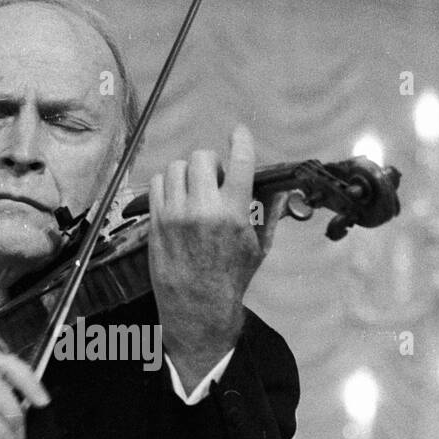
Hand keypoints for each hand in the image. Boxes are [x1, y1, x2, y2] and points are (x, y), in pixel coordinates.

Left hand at [148, 124, 285, 390]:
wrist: (197, 307)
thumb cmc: (231, 278)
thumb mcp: (258, 247)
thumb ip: (269, 214)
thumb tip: (281, 191)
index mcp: (233, 212)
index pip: (239, 161)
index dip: (241, 140)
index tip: (239, 132)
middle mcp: (203, 208)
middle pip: (202, 157)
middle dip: (210, 163)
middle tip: (215, 178)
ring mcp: (175, 214)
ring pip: (176, 167)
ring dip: (188, 172)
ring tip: (195, 188)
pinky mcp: (156, 221)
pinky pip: (158, 183)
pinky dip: (168, 183)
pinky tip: (177, 197)